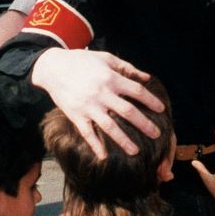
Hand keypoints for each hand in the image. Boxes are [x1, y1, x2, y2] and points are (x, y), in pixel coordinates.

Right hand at [32, 48, 162, 158]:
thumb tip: (147, 77)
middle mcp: (102, 93)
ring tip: (135, 151)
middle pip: (128, 112)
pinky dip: (95, 145)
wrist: (53, 67)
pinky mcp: (76, 115)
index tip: (161, 110)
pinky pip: (87, 133)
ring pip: (110, 126)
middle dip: (144, 124)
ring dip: (124, 140)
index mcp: (111, 78)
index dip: (151, 101)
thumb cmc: (82, 61)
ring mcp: (88, 106)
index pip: (137, 92)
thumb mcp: (106, 58)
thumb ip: (127, 67)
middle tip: (157, 134)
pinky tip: (104, 156)